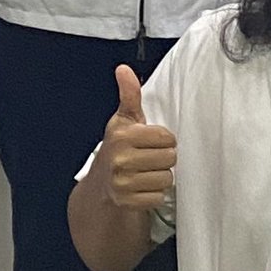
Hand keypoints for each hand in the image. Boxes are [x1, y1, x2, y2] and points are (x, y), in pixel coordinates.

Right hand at [102, 62, 176, 213]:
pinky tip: (142, 187)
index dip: (164, 140)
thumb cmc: (118, 148)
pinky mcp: (127, 201)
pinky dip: (153, 194)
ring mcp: (123, 182)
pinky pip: (158, 197)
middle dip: (163, 159)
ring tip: (146, 172)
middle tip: (149, 158)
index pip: (167, 138)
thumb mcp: (123, 120)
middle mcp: (121, 159)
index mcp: (123, 135)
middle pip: (170, 158)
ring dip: (160, 177)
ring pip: (166, 179)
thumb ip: (129, 95)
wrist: (101, 184)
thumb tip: (123, 69)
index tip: (151, 142)